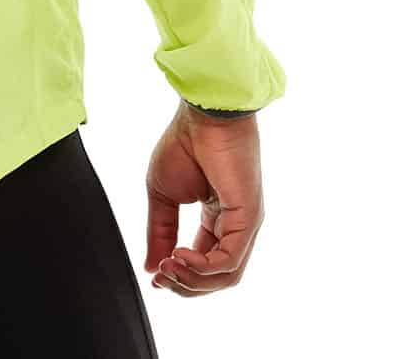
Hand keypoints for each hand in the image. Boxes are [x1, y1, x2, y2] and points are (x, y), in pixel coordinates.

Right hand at [143, 101, 264, 295]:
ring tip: (167, 268)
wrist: (202, 114)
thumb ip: (159, 232)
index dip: (179, 276)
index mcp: (215, 218)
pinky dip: (203, 267)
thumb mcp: (161, 194)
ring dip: (193, 281)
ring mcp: (244, 224)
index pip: (202, 262)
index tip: (154, 277)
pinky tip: (179, 256)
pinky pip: (230, 259)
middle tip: (160, 278)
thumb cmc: (183, 144)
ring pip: (226, 276)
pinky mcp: (249, 219)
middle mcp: (233, 226)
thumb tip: (151, 267)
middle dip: (185, 284)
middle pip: (216, 277)